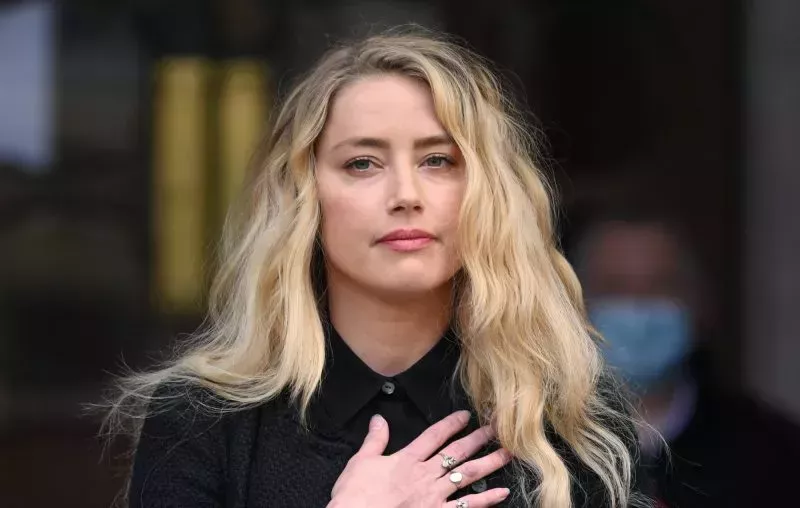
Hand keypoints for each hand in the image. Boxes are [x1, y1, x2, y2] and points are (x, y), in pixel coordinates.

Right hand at [328, 410, 511, 507]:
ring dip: (489, 463)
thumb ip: (374, 440)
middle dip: (478, 438)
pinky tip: (501, 493)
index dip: (451, 424)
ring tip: (507, 454)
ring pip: (467, 475)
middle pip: (457, 452)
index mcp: (406, 460)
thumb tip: (379, 419)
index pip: (434, 436)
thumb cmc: (356, 496)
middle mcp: (424, 475)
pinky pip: (466, 506)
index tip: (466, 415)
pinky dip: (485, 500)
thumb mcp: (360, 462)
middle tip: (497, 428)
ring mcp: (434, 496)